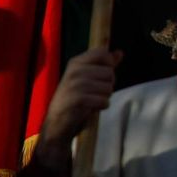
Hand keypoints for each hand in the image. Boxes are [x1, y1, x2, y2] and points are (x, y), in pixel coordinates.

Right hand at [36, 48, 121, 171]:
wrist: (56, 124)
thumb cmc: (74, 100)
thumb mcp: (87, 79)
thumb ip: (104, 66)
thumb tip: (119, 52)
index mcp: (76, 62)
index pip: (102, 53)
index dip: (109, 65)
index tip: (100, 77)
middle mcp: (75, 70)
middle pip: (109, 72)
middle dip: (107, 85)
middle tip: (93, 93)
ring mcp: (75, 84)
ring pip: (109, 87)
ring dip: (104, 97)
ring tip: (91, 101)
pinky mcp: (78, 99)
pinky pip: (104, 101)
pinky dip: (101, 106)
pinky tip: (90, 109)